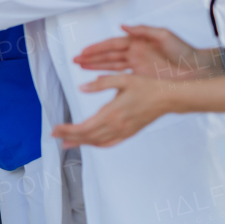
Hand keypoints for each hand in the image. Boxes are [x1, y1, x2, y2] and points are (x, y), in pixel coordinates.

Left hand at [51, 73, 172, 148]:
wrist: (169, 98)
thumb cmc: (148, 86)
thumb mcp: (123, 79)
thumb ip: (100, 83)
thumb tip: (81, 87)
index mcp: (112, 113)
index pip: (84, 127)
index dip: (68, 130)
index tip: (55, 129)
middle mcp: (117, 126)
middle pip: (87, 137)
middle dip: (69, 136)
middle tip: (54, 135)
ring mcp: (124, 131)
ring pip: (97, 142)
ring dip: (81, 143)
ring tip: (67, 143)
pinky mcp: (130, 133)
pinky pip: (110, 143)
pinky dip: (97, 144)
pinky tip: (91, 143)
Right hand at [73, 25, 222, 80]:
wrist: (195, 69)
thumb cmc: (183, 51)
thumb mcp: (164, 35)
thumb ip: (143, 30)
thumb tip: (124, 26)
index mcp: (139, 42)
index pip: (113, 44)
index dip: (98, 48)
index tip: (84, 51)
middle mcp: (135, 53)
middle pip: (108, 55)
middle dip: (91, 57)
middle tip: (75, 60)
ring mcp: (137, 65)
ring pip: (111, 65)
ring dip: (95, 66)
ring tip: (80, 66)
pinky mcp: (141, 77)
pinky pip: (120, 76)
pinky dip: (108, 77)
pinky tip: (96, 79)